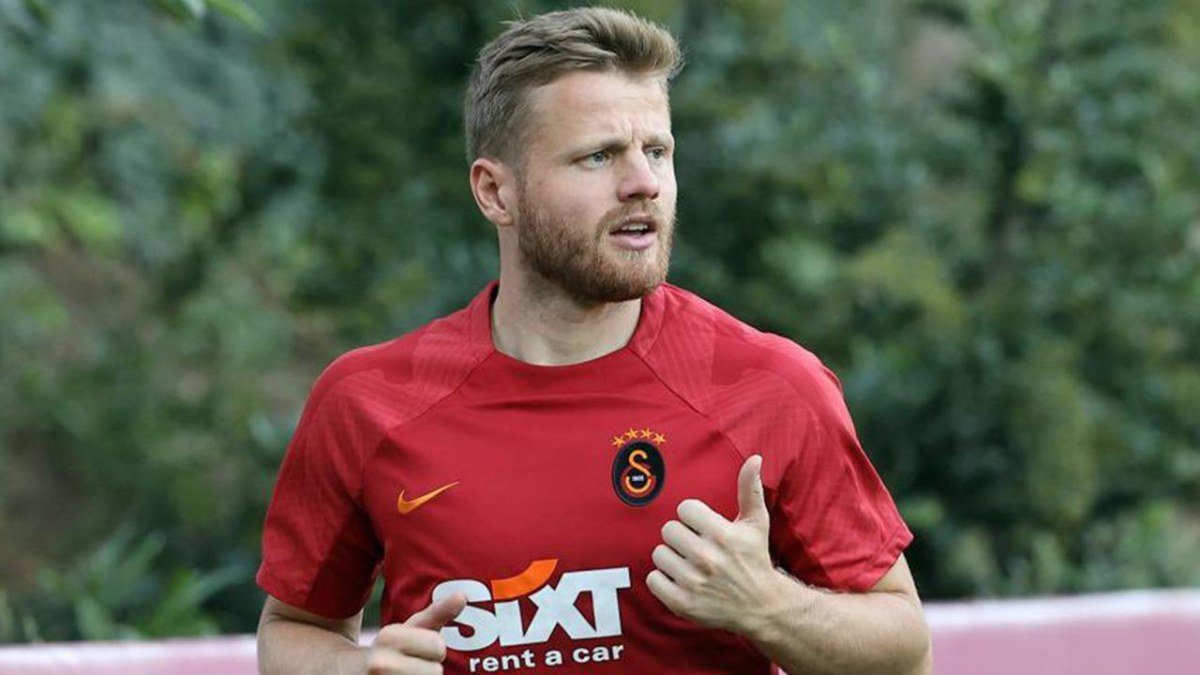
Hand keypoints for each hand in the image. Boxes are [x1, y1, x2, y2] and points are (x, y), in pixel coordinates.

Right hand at [365, 593, 466, 674]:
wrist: (347, 674)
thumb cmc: (388, 650)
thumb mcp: (409, 629)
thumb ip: (437, 613)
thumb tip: (462, 596)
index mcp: (388, 637)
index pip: (438, 646)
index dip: (432, 649)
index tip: (413, 651)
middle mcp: (380, 663)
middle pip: (436, 672)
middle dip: (427, 669)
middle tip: (408, 668)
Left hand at [646, 455, 780, 633]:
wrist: (761, 607)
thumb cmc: (755, 559)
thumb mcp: (756, 524)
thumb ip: (750, 489)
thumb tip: (754, 458)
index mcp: (723, 535)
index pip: (684, 509)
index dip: (693, 517)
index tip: (704, 528)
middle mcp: (707, 558)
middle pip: (668, 530)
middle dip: (681, 537)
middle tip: (696, 547)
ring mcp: (693, 582)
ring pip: (659, 553)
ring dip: (671, 558)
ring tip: (690, 565)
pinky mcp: (682, 603)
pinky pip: (653, 579)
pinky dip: (663, 580)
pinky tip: (681, 580)